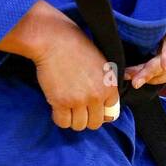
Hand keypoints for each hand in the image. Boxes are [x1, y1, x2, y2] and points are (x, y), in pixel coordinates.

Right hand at [31, 16, 120, 131]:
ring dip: (73, 119)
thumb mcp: (101, 63)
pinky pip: (62, 122)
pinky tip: (57, 107)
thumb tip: (103, 102)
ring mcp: (78, 101)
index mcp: (109, 85)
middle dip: (86, 118)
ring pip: (79, 125)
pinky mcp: (60, 103)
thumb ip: (104, 82)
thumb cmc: (76, 46)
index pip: (111, 113)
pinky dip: (60, 118)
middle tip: (78, 109)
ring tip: (67, 108)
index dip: (100, 112)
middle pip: (95, 123)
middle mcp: (96, 96)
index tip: (92, 108)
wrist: (54, 40)